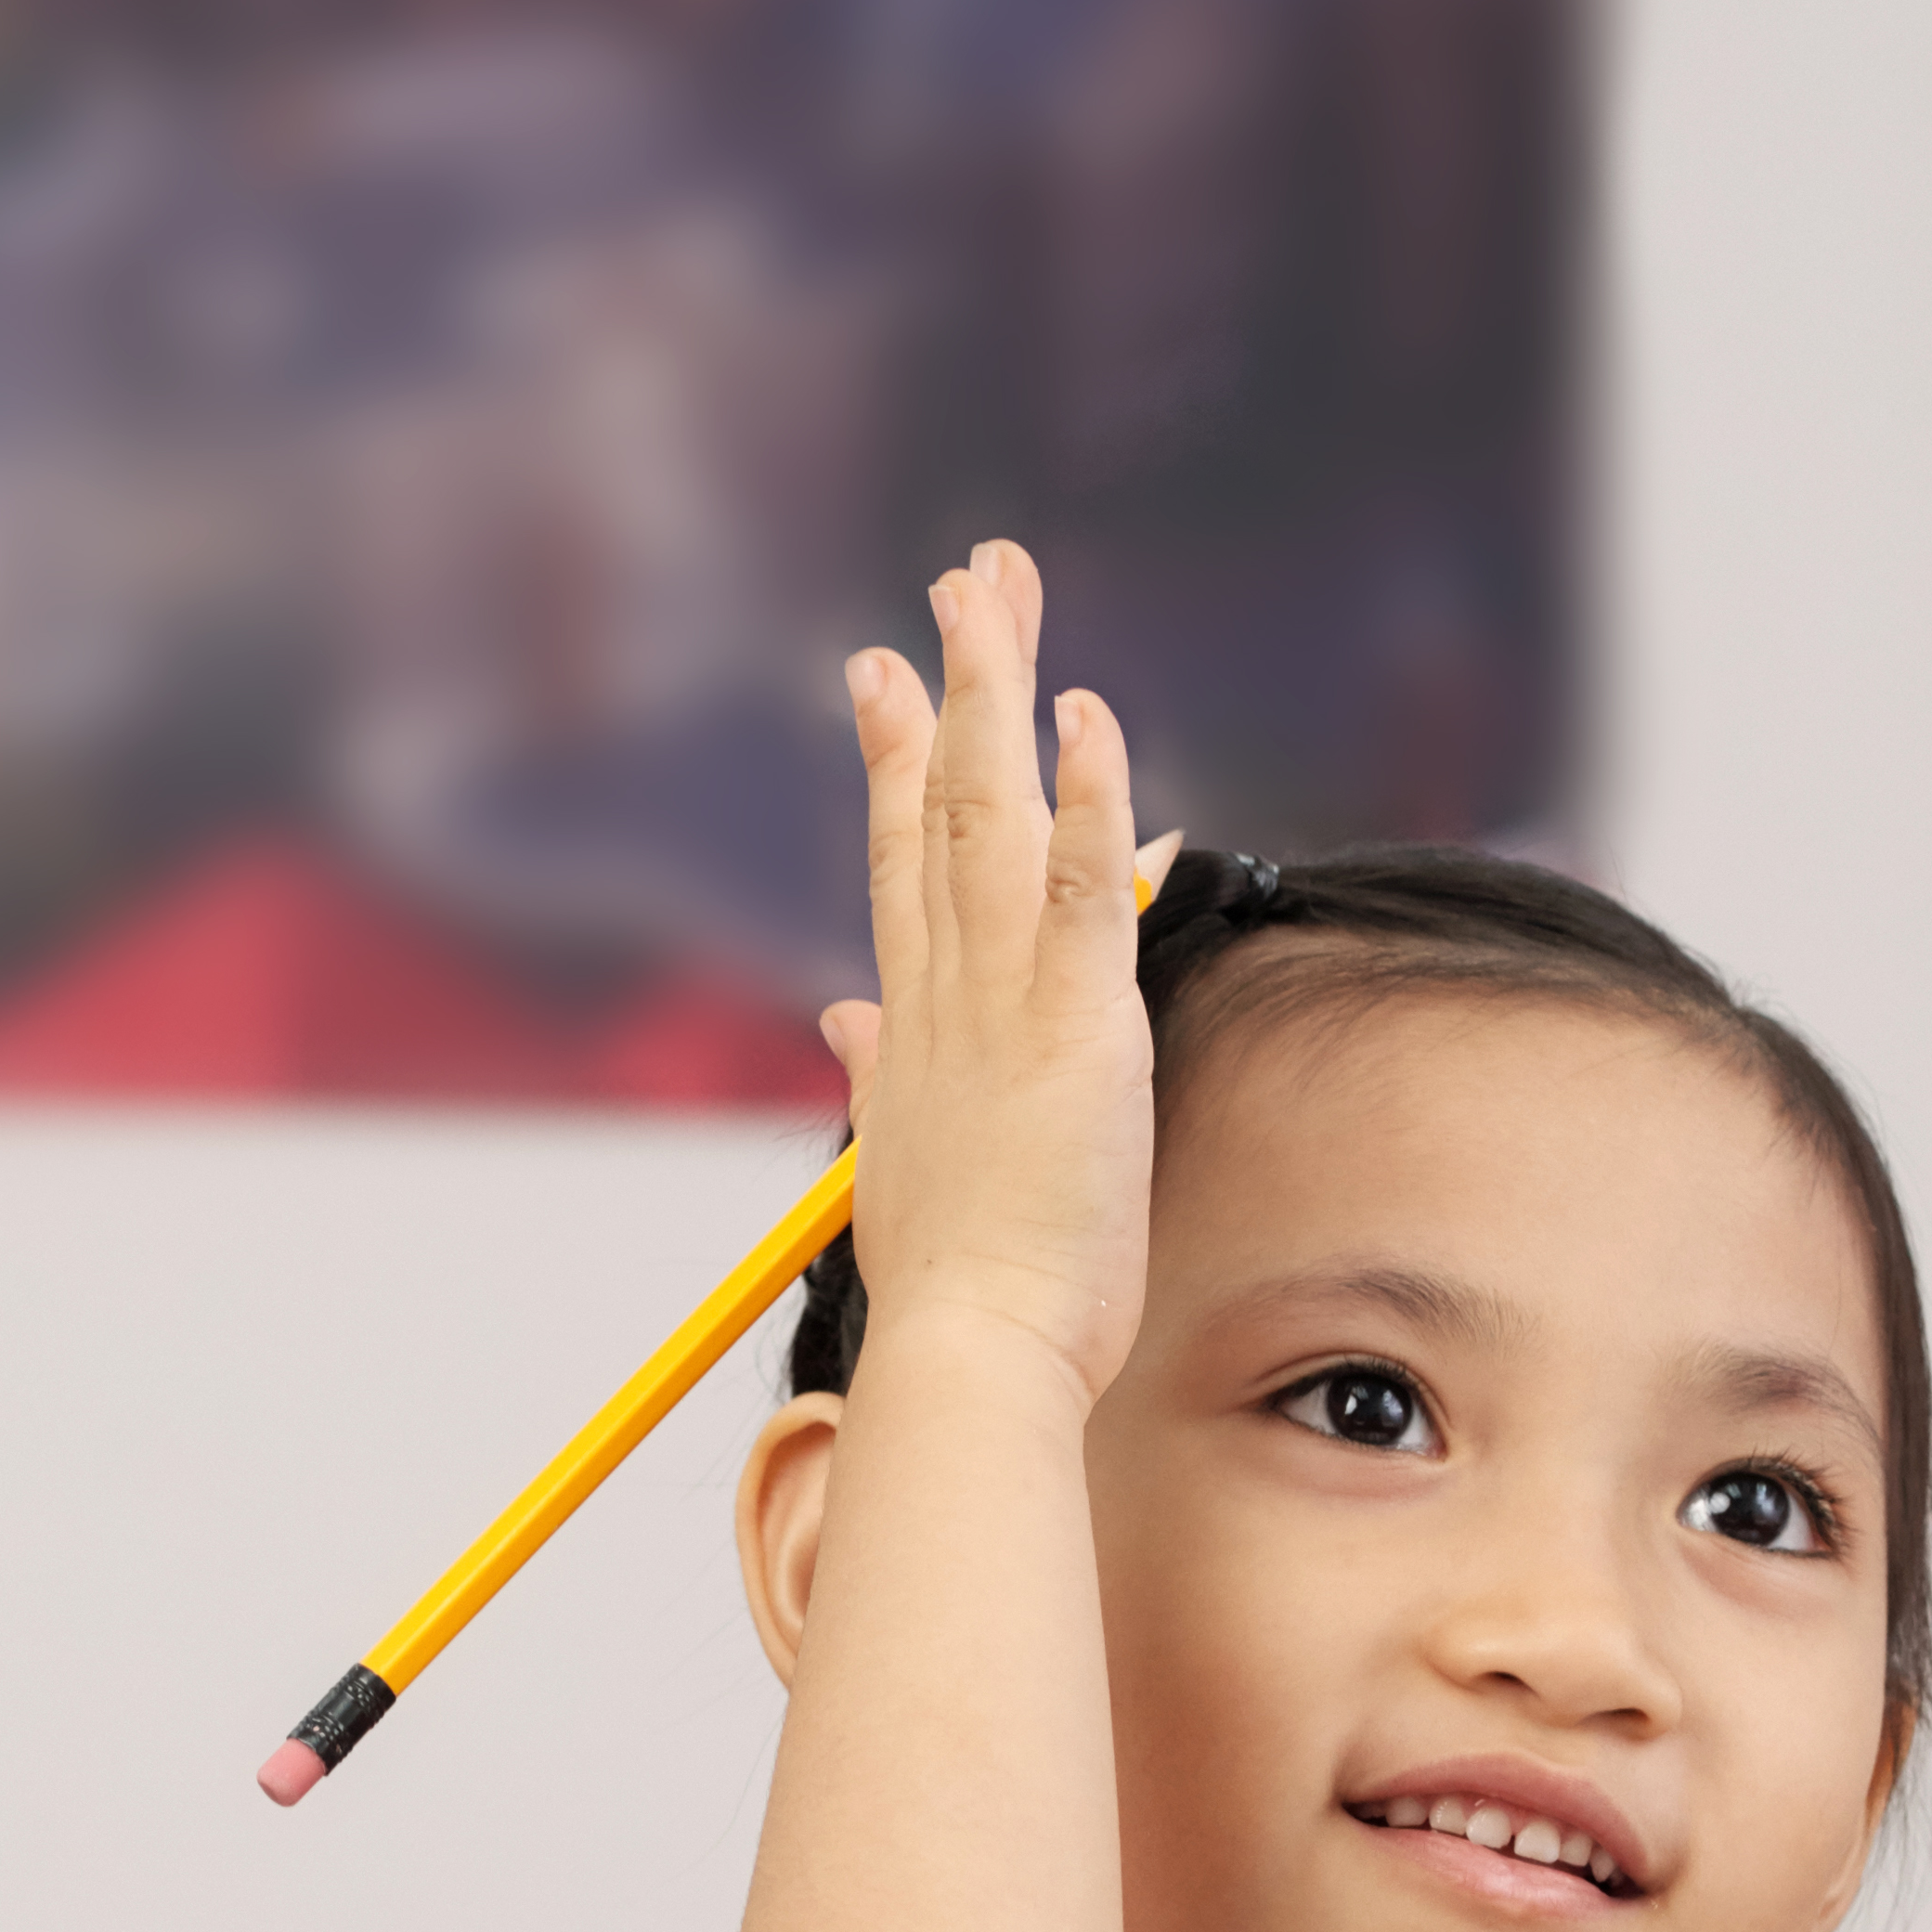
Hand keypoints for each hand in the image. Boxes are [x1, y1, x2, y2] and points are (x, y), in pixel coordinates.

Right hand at [821, 541, 1152, 1413]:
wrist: (969, 1352)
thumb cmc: (955, 1288)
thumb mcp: (906, 1160)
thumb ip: (879, 1073)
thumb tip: (841, 1026)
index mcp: (913, 1023)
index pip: (899, 861)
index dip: (892, 759)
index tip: (880, 674)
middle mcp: (944, 990)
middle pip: (939, 804)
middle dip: (952, 683)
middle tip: (962, 579)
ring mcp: (1002, 1000)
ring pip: (993, 814)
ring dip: (999, 693)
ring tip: (1000, 590)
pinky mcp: (1075, 1025)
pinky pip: (1084, 887)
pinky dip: (1089, 798)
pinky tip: (1090, 715)